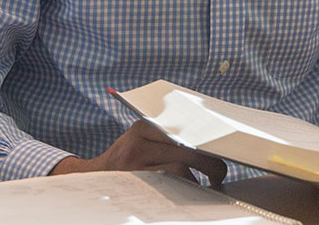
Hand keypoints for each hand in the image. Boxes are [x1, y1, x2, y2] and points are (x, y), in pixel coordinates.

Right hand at [49, 119, 227, 185]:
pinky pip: (167, 186)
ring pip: (179, 168)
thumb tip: (214, 142)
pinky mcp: (133, 182)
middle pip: (187, 148)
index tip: (226, 149)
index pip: (186, 128)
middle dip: (211, 164)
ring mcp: (134, 162)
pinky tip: (190, 194)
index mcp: (146, 124)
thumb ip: (170, 136)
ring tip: (208, 186)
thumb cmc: (129, 158)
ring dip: (198, 180)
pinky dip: (183, 191)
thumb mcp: (144, 139)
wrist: (91, 180)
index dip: (210, 140)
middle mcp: (138, 140)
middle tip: (220, 175)